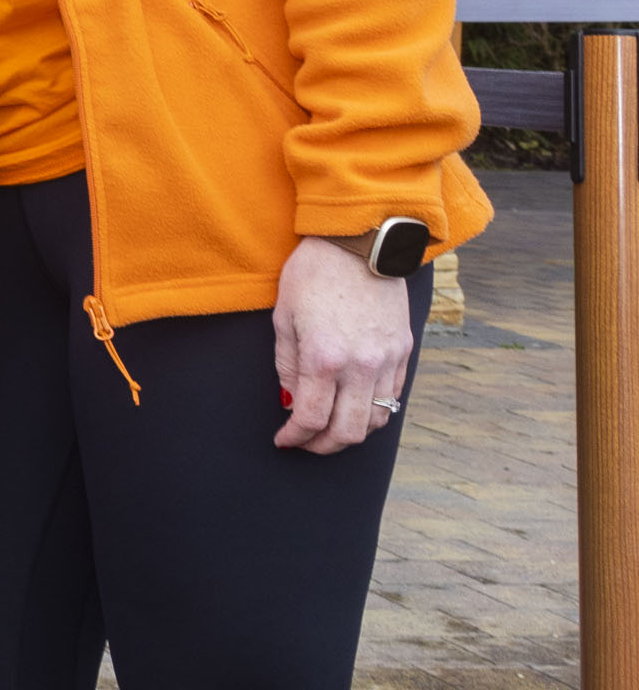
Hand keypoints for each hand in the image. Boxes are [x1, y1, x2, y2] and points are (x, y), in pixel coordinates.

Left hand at [275, 235, 416, 451]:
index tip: (284, 440)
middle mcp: (361, 365)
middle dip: (322, 446)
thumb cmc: (312, 274)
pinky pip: (394, 396)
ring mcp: (388, 359)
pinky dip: (374, 410)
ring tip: (330, 428)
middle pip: (348, 432)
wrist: (360, 243)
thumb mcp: (283, 318)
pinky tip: (355, 406)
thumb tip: (290, 402)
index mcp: (324, 357)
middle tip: (306, 443)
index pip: (310, 418)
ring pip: (377, 420)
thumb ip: (287, 366)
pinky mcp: (405, 350)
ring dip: (352, 433)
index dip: (295, 437)